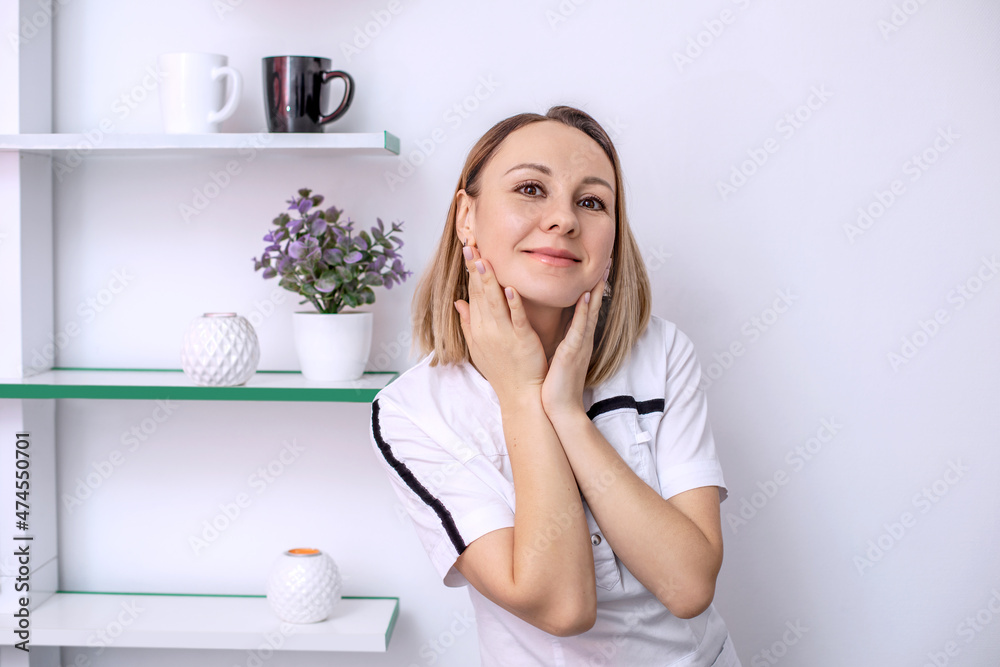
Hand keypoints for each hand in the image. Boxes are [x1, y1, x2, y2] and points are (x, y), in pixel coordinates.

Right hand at [453, 236, 548, 404]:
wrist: (520, 394)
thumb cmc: (502, 371)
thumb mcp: (479, 346)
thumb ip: (468, 323)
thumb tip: (458, 303)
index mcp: (479, 328)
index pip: (472, 293)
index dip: (470, 271)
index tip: (469, 249)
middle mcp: (487, 329)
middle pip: (479, 294)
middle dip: (475, 268)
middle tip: (470, 245)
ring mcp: (504, 335)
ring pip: (494, 303)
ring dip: (488, 281)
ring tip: (483, 260)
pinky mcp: (522, 341)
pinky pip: (517, 319)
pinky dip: (513, 304)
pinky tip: (510, 288)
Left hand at [540, 260, 609, 422]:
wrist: (559, 410)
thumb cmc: (556, 385)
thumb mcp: (559, 357)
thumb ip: (561, 342)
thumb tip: (558, 330)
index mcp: (577, 339)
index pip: (586, 309)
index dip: (592, 288)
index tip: (597, 269)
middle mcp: (582, 339)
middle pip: (593, 306)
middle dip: (600, 283)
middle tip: (607, 260)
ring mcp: (580, 345)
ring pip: (589, 312)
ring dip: (595, 290)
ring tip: (601, 270)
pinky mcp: (572, 353)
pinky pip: (578, 329)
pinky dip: (583, 312)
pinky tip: (586, 296)